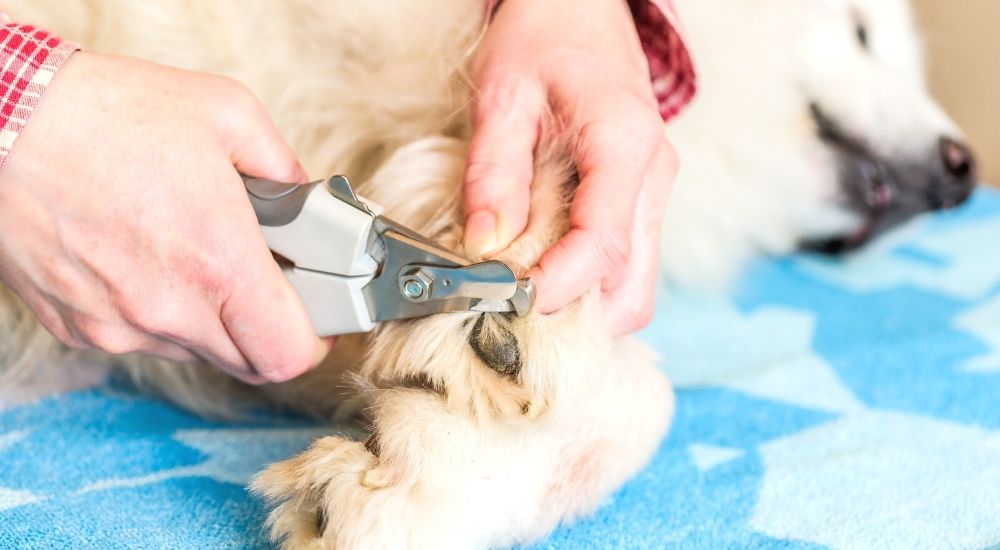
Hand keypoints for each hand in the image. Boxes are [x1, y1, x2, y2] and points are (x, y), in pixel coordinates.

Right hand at [0, 53, 329, 382]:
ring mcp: (116, 325)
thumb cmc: (110, 110)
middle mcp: (167, 309)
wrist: (0, 121)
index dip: (313, 340)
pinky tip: (146, 258)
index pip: (288, 354)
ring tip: (195, 253)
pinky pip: (141, 338)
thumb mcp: (227, 113)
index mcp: (218, 262)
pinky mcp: (77, 327)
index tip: (315, 313)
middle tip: (266, 278)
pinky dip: (159, 312)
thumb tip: (306, 199)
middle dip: (269, 328)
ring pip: (195, 352)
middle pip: (248, 363)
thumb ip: (284, 166)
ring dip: (212, 320)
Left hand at [463, 0, 677, 334]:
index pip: (602, 247)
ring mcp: (652, 193)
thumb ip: (492, 173)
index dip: (556, 287)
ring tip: (522, 287)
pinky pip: (623, 265)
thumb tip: (484, 246)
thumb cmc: (545, 37)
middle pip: (633, 289)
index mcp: (625, 146)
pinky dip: (586, 284)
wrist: (580, 7)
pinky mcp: (638, 200)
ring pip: (633, 285)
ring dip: (582, 305)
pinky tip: (542, 267)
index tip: (506, 298)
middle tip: (513, 307)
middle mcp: (653, 178)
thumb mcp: (502, 95)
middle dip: (576, 316)